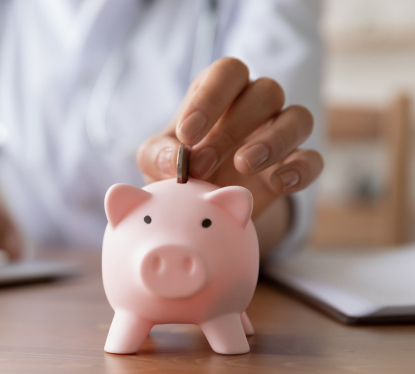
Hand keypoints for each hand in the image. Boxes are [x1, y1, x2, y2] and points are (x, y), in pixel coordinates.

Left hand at [137, 57, 322, 219]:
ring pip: (298, 118)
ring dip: (273, 141)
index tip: (187, 134)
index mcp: (219, 91)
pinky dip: (301, 169)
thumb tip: (174, 159)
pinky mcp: (296, 165)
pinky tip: (279, 184)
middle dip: (232, 129)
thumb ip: (157, 155)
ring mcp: (281, 133)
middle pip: (265, 92)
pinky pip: (313, 159)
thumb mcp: (154, 163)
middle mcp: (256, 104)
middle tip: (202, 165)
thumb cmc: (179, 170)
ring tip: (244, 165)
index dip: (210, 98)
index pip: (227, 72)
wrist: (204, 206)